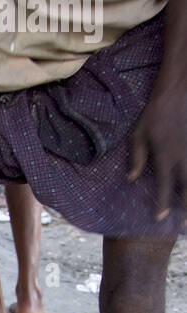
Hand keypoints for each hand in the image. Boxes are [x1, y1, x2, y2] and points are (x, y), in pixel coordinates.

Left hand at [128, 77, 186, 220]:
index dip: (162, 205)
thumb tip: (130, 179)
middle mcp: (184, 157)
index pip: (163, 187)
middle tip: (185, 226)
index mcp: (165, 156)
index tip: (160, 219)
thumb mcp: (139, 133)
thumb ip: (136, 157)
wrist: (180, 86)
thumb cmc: (157, 109)